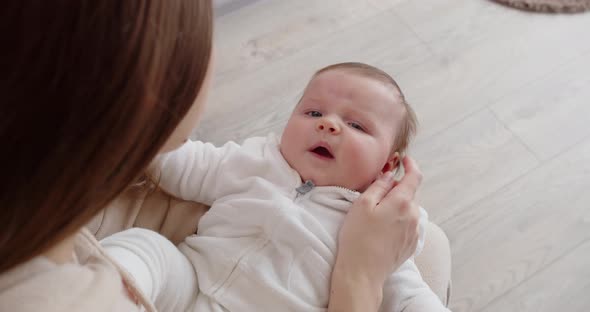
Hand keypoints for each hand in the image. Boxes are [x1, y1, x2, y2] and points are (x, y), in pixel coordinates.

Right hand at [329, 156, 421, 310]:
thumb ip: (379, 185)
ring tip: (376, 214)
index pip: (414, 176)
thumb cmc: (358, 237)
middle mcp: (414, 215)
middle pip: (409, 193)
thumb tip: (389, 174)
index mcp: (403, 202)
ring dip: (396, 206)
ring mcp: (414, 231)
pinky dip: (398, 220)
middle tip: (376, 192)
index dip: (410, 164)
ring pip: (408, 209)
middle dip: (396, 188)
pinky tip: (381, 229)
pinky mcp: (411, 244)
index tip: (404, 159)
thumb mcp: (362, 204)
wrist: (362, 273)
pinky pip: (407, 224)